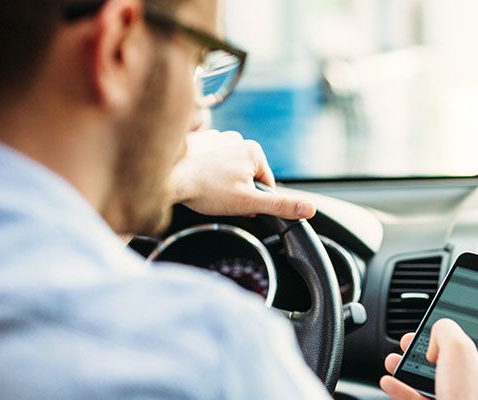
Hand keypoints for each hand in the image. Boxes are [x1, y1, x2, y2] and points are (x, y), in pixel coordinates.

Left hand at [169, 130, 315, 218]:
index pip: (265, 184)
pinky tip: (197, 180)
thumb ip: (280, 206)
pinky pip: (211, 162)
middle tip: (219, 198)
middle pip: (246, 176)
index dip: (253, 200)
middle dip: (237, 191)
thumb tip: (309, 209)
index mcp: (254, 151)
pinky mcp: (199, 142)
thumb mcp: (248, 203)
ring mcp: (217, 138)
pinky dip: (206, 172)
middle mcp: (238, 139)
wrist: (167, 177)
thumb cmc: (205, 190)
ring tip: (206, 189)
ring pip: (229, 170)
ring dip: (221, 182)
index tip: (236, 203)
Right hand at [380, 319, 477, 399]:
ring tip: (396, 359)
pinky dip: (407, 389)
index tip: (455, 311)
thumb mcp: (457, 347)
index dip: (473, 318)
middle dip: (430, 344)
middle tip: (416, 338)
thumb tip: (437, 333)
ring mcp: (468, 398)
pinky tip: (392, 382)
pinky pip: (426, 397)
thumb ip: (446, 328)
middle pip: (457, 352)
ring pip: (438, 376)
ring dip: (412, 366)